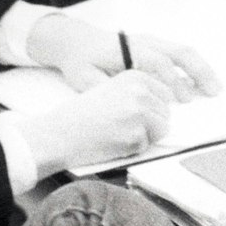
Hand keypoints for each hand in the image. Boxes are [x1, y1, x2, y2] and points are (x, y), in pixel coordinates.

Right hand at [16, 71, 173, 177]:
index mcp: (135, 77)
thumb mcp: (112, 90)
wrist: (59, 133)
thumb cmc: (82, 115)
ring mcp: (139, 114)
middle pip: (165, 114)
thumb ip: (137, 93)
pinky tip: (112, 142)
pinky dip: (132, 149)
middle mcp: (140, 92)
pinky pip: (146, 146)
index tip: (135, 114)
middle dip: (150, 125)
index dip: (152, 109)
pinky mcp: (135, 136)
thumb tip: (166, 108)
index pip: (165, 94)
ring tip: (118, 133)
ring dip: (144, 136)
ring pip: (161, 130)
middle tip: (122, 126)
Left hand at [24, 14, 221, 101]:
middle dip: (198, 72)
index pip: (157, 62)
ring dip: (201, 69)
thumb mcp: (85, 78)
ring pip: (183, 51)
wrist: (77, 42)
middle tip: (212, 92)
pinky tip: (202, 83)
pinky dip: (194, 67)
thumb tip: (125, 101)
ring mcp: (152, 42)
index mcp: (128, 49)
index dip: (172, 81)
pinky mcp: (155, 47)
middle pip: (178, 52)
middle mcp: (144, 42)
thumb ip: (105, 89)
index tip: (183, 100)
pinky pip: (180, 54)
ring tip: (216, 88)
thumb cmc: (81, 61)